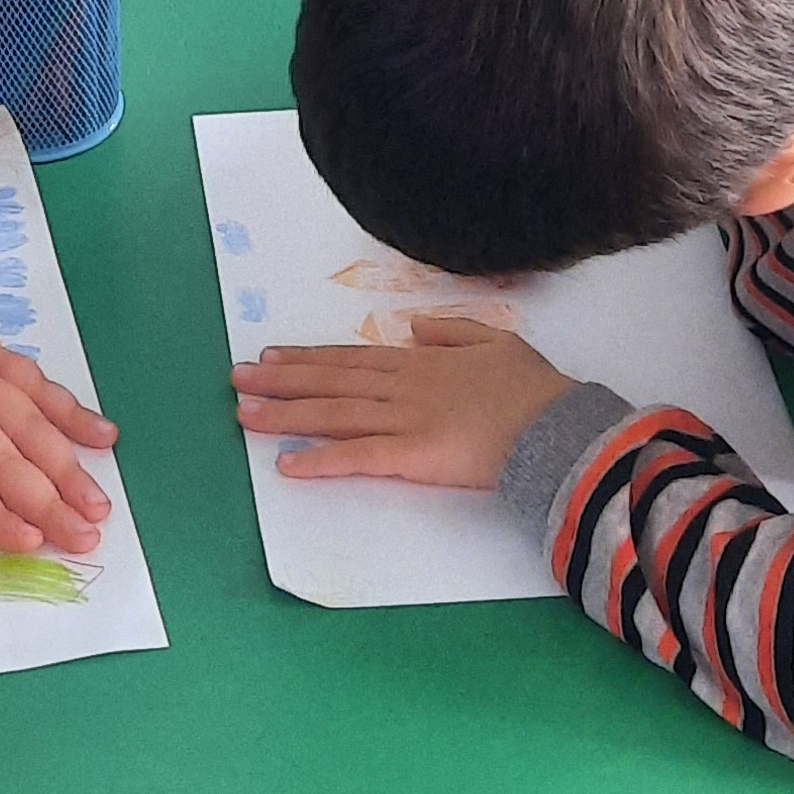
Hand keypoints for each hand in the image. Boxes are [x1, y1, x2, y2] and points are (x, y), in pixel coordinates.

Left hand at [232, 313, 569, 489]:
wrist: (555, 424)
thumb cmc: (533, 389)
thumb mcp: (496, 341)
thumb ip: (452, 332)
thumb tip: (416, 329)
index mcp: (421, 362)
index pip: (352, 359)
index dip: (309, 358)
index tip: (272, 354)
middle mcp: (402, 387)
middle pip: (330, 381)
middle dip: (280, 380)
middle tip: (237, 377)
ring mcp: (404, 420)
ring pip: (333, 415)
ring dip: (285, 415)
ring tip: (243, 414)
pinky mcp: (412, 456)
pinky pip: (357, 458)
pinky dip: (320, 461)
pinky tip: (286, 465)